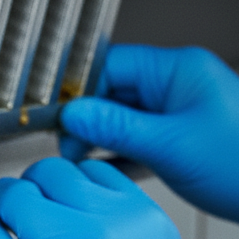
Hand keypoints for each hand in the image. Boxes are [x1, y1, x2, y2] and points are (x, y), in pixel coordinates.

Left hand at [0, 157, 238, 238]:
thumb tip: (87, 225)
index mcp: (142, 221)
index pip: (90, 173)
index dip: (63, 184)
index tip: (50, 196)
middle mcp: (102, 225)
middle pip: (49, 176)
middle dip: (31, 189)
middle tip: (18, 206)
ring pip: (14, 196)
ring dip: (1, 203)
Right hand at [60, 45, 238, 224]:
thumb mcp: (169, 145)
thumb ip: (115, 127)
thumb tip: (72, 113)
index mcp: (177, 71)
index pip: (109, 65)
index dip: (78, 91)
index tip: (58, 118)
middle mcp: (178, 85)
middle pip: (112, 92)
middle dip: (86, 120)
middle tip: (69, 147)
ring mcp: (180, 112)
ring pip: (122, 118)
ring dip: (101, 139)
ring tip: (83, 162)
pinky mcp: (181, 139)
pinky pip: (138, 140)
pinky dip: (119, 155)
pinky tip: (106, 172)